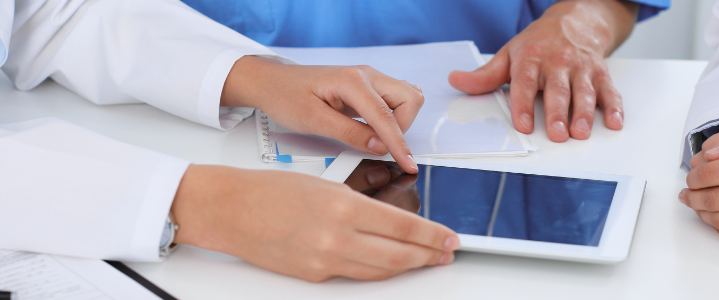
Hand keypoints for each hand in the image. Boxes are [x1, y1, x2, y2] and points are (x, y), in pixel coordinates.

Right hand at [170, 165, 458, 281]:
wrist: (230, 210)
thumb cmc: (271, 190)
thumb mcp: (326, 183)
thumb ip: (362, 205)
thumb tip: (393, 223)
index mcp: (343, 206)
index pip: (403, 226)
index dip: (432, 236)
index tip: (449, 238)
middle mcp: (337, 238)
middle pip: (398, 255)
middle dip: (428, 255)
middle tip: (446, 253)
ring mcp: (325, 261)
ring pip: (380, 271)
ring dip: (407, 266)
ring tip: (425, 261)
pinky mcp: (313, 276)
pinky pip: (355, 275)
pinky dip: (377, 271)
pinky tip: (389, 265)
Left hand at [222, 56, 421, 172]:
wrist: (272, 83)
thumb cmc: (285, 96)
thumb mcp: (313, 121)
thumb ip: (349, 134)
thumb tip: (379, 146)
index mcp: (352, 81)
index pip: (386, 117)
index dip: (399, 144)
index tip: (408, 164)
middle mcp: (366, 75)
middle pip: (409, 99)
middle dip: (402, 127)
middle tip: (379, 144)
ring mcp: (369, 78)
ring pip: (406, 98)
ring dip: (399, 121)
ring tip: (373, 135)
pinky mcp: (368, 86)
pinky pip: (394, 99)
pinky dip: (392, 116)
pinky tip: (374, 127)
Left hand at [448, 0, 638, 141]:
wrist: (576, 21)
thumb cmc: (539, 44)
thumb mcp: (509, 54)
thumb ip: (485, 75)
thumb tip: (456, 81)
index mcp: (531, 58)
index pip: (525, 82)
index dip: (524, 104)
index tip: (524, 125)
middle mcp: (558, 62)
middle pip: (557, 89)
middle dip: (558, 112)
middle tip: (558, 134)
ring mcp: (581, 68)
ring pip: (584, 92)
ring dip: (584, 113)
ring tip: (582, 133)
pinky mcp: (601, 73)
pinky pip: (609, 91)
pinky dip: (614, 107)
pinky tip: (614, 122)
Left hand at [680, 135, 718, 255]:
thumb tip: (707, 154)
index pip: (709, 172)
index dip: (693, 176)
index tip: (691, 177)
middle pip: (708, 196)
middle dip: (690, 194)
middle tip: (687, 193)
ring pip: (715, 218)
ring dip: (699, 211)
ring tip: (697, 205)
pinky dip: (717, 225)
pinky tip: (716, 218)